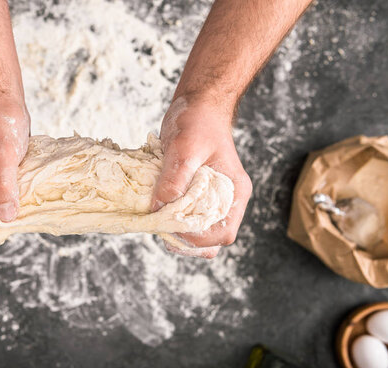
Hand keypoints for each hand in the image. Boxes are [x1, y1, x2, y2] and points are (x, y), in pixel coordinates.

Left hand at [151, 94, 251, 257]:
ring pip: (194, 233)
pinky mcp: (192, 196)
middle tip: (159, 228)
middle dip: (184, 240)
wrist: (196, 106)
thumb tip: (160, 206)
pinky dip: (168, 220)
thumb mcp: (186, 148)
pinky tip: (154, 210)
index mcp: (233, 193)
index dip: (198, 238)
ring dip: (174, 232)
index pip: (223, 233)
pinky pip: (183, 218)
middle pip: (209, 240)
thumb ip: (176, 178)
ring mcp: (208, 201)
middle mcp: (224, 201)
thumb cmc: (198, 122)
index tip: (172, 226)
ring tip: (155, 220)